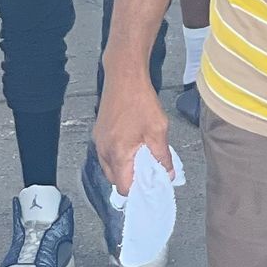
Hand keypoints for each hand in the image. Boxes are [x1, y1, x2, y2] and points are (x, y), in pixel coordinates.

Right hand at [94, 62, 171, 195]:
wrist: (124, 75)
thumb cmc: (140, 100)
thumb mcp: (158, 129)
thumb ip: (163, 156)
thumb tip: (168, 174)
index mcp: (118, 154)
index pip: (124, 187)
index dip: (138, 190)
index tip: (150, 185)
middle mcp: (104, 150)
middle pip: (115, 179)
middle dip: (131, 179)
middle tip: (148, 170)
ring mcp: (99, 141)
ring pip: (110, 166)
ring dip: (124, 167)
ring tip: (141, 155)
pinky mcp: (98, 132)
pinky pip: (107, 153)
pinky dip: (118, 155)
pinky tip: (132, 143)